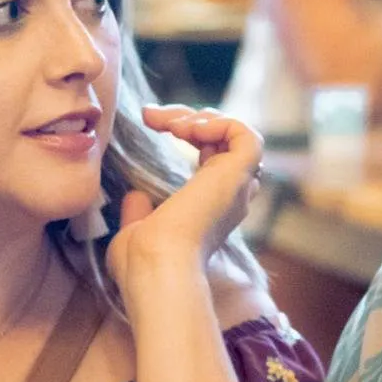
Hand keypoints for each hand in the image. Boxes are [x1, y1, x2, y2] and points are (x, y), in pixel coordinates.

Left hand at [105, 105, 262, 297]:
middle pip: (227, 142)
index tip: (150, 123)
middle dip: (192, 118)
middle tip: (153, 116)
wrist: (155, 266)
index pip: (216, 159)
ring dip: (204, 117)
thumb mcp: (135, 230)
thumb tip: (135, 196)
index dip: (188, 134)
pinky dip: (220, 122)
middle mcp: (230, 197)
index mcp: (210, 209)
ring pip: (240, 135)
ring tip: (172, 123)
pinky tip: (188, 129)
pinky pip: (247, 136)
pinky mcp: (238, 175)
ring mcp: (236, 186)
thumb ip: (139, 212)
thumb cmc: (141, 262)